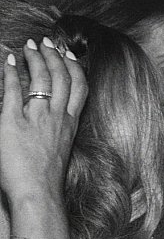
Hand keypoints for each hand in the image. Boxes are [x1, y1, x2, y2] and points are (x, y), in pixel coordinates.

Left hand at [0, 38, 86, 209]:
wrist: (38, 195)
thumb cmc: (48, 179)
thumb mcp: (60, 149)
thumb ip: (58, 129)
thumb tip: (52, 116)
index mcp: (71, 124)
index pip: (80, 87)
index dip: (74, 66)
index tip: (69, 54)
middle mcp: (57, 117)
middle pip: (62, 77)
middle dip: (54, 55)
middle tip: (45, 42)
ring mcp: (36, 118)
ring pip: (41, 79)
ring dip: (35, 58)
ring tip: (28, 47)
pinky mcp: (12, 122)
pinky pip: (13, 91)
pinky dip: (11, 73)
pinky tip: (8, 62)